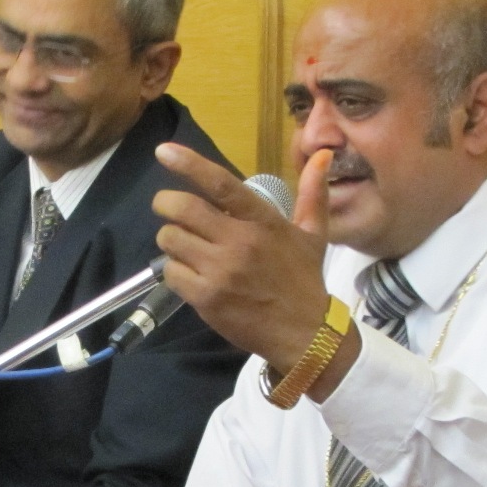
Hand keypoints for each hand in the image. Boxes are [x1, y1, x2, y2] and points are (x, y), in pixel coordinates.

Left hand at [152, 143, 352, 391]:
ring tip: (185, 247)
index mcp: (262, 221)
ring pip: (170, 240)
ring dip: (170, 240)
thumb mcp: (312, 234)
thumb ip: (312, 193)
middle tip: (168, 209)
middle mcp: (239, 241)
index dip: (188, 164)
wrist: (305, 334)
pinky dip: (174, 271)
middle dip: (165, 204)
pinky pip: (171, 272)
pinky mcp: (206, 297)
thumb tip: (322, 155)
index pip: (220, 184)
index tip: (164, 152)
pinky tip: (190, 275)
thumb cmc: (304, 280)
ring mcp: (221, 271)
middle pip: (182, 208)